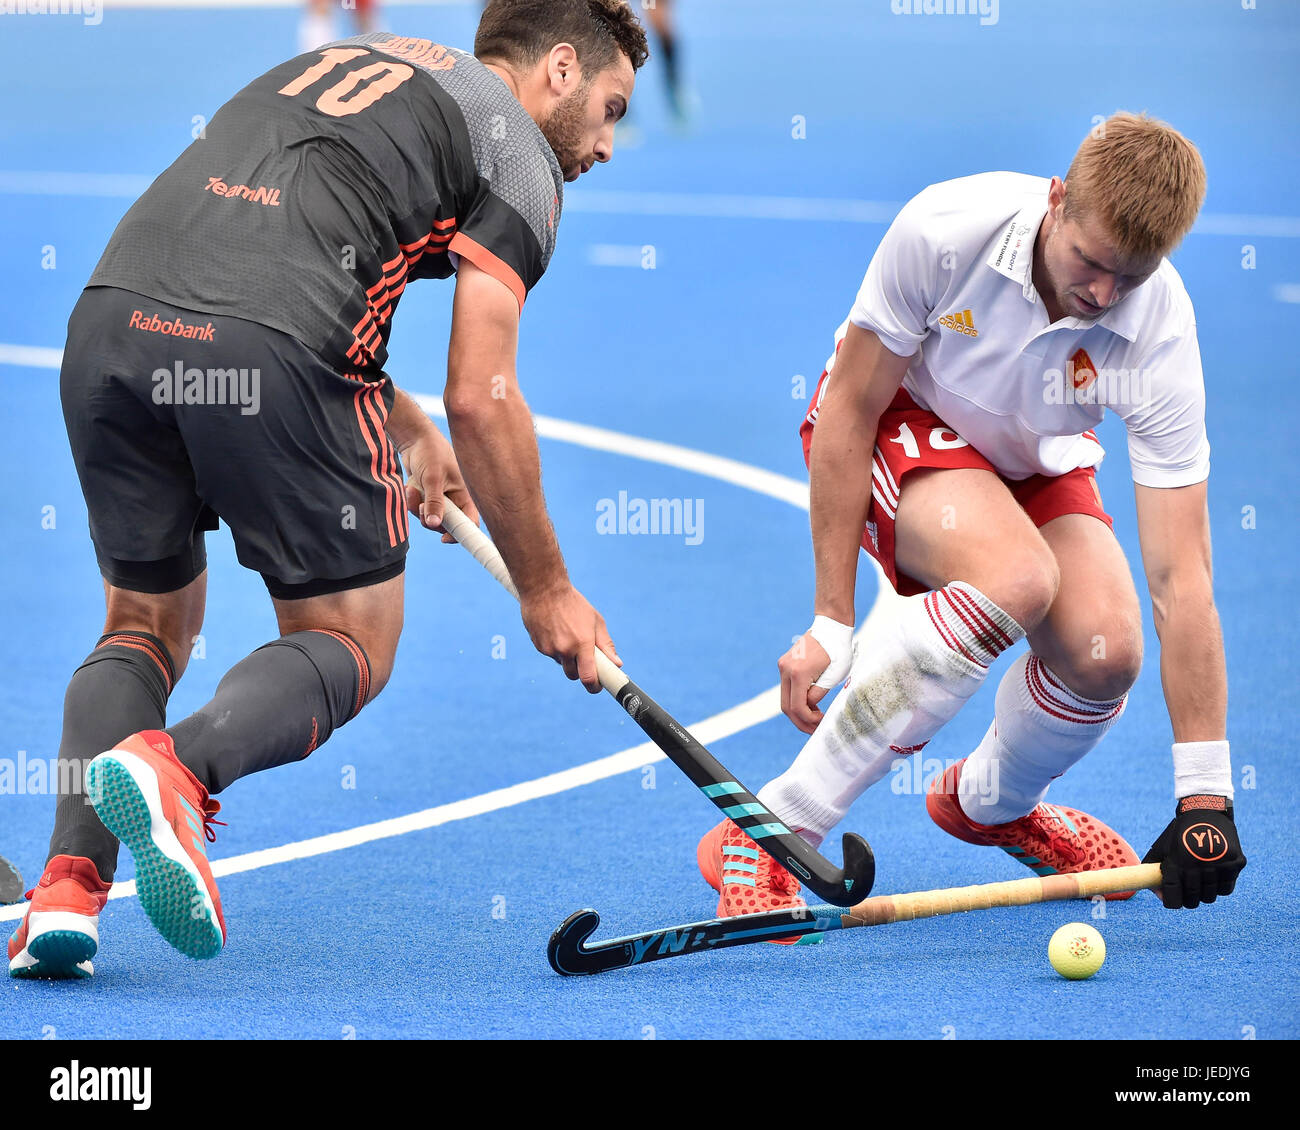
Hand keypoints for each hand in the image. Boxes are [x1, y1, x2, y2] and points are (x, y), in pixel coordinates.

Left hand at [401, 426, 479, 541]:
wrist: (414, 439)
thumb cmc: (430, 453)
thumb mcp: (433, 478)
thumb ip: (435, 502)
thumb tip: (435, 525)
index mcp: (464, 496)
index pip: (469, 522)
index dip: (460, 534)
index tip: (443, 538)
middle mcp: (454, 500)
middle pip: (445, 526)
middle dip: (430, 520)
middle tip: (420, 508)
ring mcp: (440, 499)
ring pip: (429, 519)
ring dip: (416, 508)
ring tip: (413, 490)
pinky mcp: (427, 497)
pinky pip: (418, 510)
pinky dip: (411, 502)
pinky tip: (411, 487)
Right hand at [519, 584, 620, 692]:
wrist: (544, 589)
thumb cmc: (574, 604)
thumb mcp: (595, 621)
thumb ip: (606, 645)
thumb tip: (616, 664)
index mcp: (582, 643)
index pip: (588, 677)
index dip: (594, 686)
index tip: (598, 687)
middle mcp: (564, 649)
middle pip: (573, 675)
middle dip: (580, 671)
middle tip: (584, 658)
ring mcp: (549, 649)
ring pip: (561, 663)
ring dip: (566, 657)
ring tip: (568, 635)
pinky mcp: (538, 646)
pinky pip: (550, 654)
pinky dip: (555, 648)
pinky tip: (555, 631)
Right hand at [778, 633, 832, 733]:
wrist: (831, 627)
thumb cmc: (838, 650)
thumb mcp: (834, 676)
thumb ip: (818, 694)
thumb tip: (809, 707)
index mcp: (798, 673)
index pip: (797, 707)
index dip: (808, 720)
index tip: (821, 723)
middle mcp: (785, 669)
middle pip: (786, 706)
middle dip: (800, 721)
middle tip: (814, 729)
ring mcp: (783, 666)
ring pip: (785, 698)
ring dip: (798, 711)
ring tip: (815, 717)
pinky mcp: (785, 664)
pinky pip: (788, 688)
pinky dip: (797, 699)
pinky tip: (811, 704)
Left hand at [1142, 795, 1245, 908]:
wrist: (1206, 811)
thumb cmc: (1180, 833)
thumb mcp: (1162, 846)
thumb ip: (1154, 869)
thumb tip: (1158, 895)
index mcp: (1178, 860)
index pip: (1173, 893)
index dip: (1172, 902)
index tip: (1172, 902)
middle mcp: (1199, 863)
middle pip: (1193, 898)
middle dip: (1188, 900)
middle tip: (1188, 895)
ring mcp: (1220, 864)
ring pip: (1210, 896)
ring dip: (1204, 894)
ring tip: (1201, 881)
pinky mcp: (1236, 863)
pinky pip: (1226, 889)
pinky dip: (1219, 887)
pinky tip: (1215, 876)